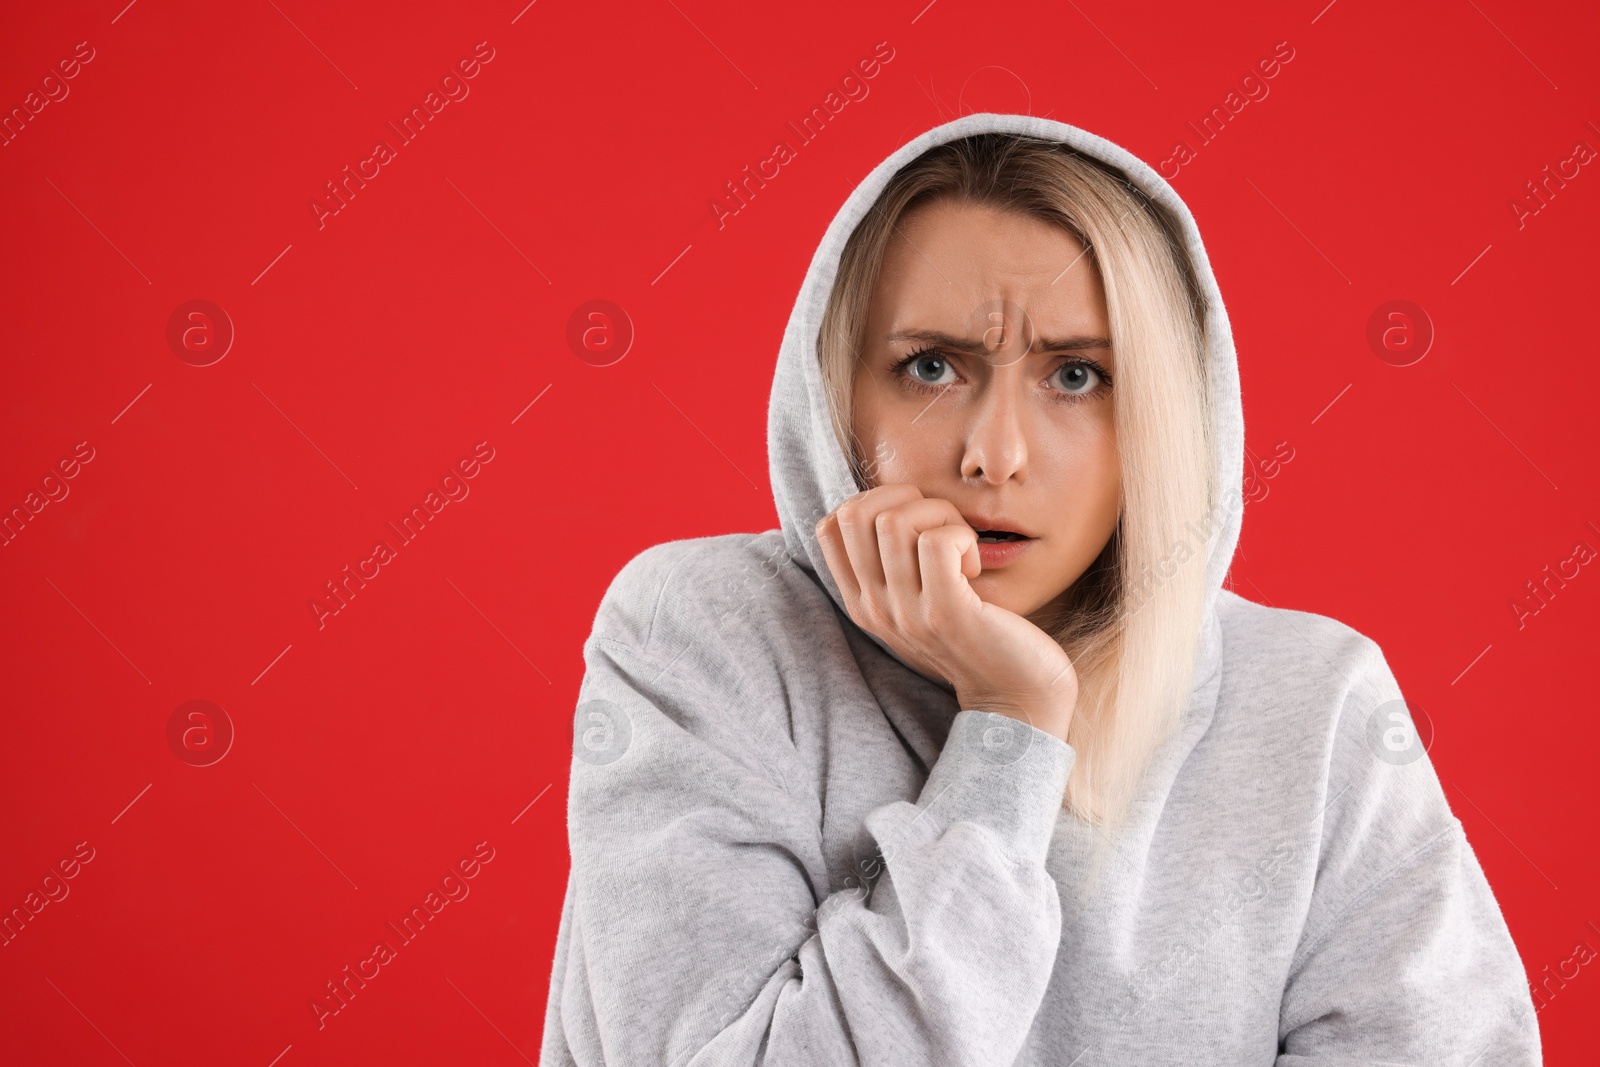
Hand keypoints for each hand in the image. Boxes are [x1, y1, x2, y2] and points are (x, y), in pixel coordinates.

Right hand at [814, 484, 1078, 741]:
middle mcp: (874, 608)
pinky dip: (961, 536)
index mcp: (861, 602)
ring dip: (940, 516)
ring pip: (897, 521)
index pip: (831, 525)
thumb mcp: (916, 602)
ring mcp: (906, 613)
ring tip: (962, 546)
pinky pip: (937, 542)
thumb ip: (892, 564)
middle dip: (906, 499)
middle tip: (942, 528)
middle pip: (856, 512)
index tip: (914, 525)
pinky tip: (974, 566)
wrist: (1013, 696)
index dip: (874, 502)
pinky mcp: (946, 613)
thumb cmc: (973, 636)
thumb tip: (885, 502)